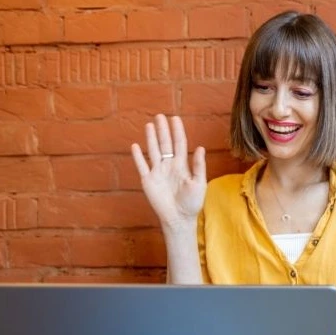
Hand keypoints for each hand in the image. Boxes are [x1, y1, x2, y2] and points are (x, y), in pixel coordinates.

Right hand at [131, 114, 207, 228]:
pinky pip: (142, 166)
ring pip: (153, 151)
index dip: (177, 131)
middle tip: (160, 116)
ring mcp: (158, 172)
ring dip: (151, 138)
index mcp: (182, 166)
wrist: (179, 219)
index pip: (179, 144)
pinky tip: (135, 146)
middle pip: (165, 144)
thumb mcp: (199, 183)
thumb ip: (198, 166)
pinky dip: (138, 156)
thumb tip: (200, 147)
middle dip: (163, 130)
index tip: (175, 118)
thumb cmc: (192, 203)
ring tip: (149, 125)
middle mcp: (169, 166)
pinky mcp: (148, 181)